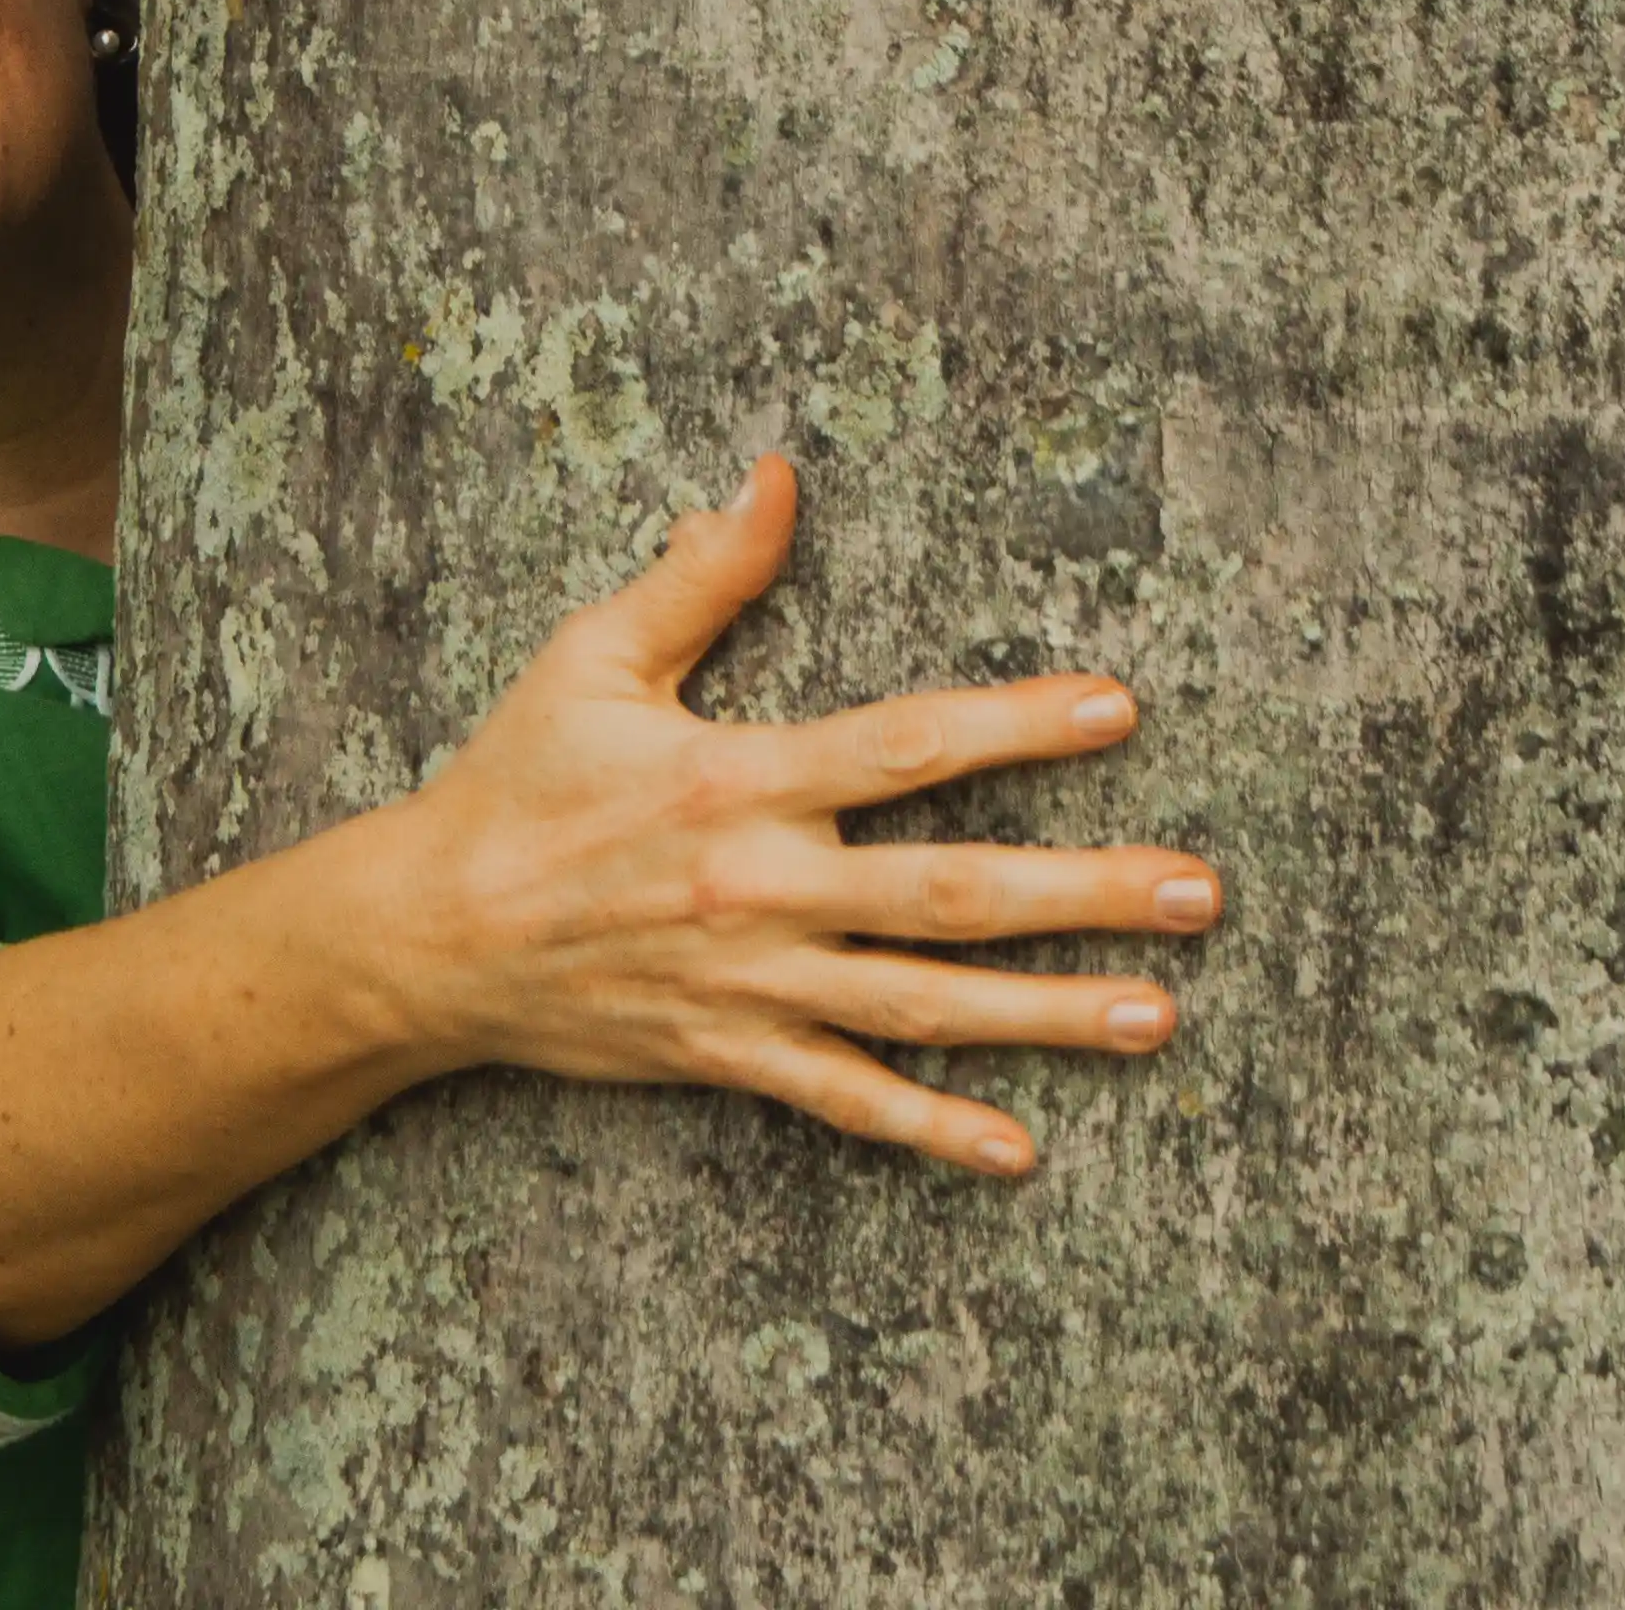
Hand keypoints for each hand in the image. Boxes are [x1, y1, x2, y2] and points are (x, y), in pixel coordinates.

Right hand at [363, 453, 1222, 1176]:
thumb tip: (775, 476)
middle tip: (1198, 893)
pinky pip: (844, 1101)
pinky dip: (930, 1130)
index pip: (904, 746)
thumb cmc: (514, 784)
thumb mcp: (592, 657)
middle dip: (1085, 892)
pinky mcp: (729, 1056)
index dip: (1016, 726)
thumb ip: (699, 573)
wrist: (426, 935)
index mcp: (738, 779)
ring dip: (1048, 1015)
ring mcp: (752, 984)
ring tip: (1158, 1016)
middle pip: (950, 892)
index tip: (1117, 710)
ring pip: (924, 1006)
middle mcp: (762, 888)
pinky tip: (1019, 1149)